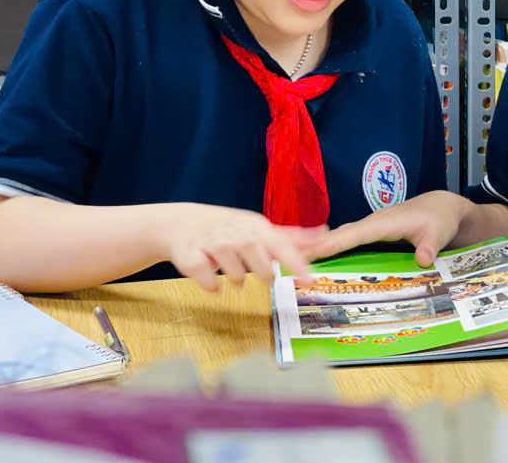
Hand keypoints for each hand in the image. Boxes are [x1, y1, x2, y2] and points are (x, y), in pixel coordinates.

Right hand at [162, 203, 323, 291]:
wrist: (182, 223)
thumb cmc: (229, 228)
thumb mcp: (259, 228)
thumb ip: (291, 237)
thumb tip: (325, 234)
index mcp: (257, 228)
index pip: (282, 246)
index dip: (297, 264)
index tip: (311, 280)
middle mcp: (237, 235)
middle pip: (261, 267)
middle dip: (263, 274)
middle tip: (257, 270)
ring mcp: (214, 246)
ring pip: (236, 277)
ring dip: (236, 278)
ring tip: (229, 266)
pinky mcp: (191, 259)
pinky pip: (209, 283)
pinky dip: (210, 285)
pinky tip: (209, 272)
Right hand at [307, 191, 472, 266]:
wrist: (441, 207)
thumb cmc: (439, 219)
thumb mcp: (439, 233)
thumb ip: (430, 246)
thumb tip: (423, 260)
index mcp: (385, 222)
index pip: (356, 234)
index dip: (335, 243)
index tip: (313, 250)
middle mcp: (374, 223)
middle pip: (342, 235)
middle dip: (319, 245)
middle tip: (291, 259)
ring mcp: (372, 227)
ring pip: (343, 237)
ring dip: (323, 247)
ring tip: (297, 261)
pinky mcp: (373, 232)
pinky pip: (350, 240)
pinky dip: (335, 248)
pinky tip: (322, 260)